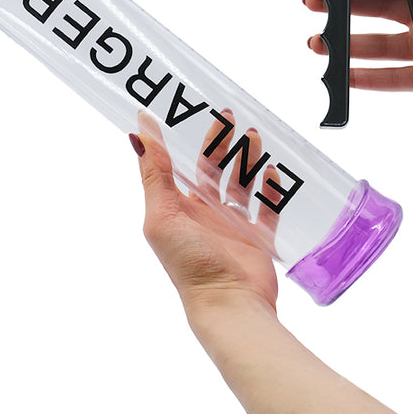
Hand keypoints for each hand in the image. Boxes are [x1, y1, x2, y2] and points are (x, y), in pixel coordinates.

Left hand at [129, 114, 412, 413]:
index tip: (187, 109)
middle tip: (229, 114)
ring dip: (247, 159)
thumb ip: (154, 173)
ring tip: (253, 136)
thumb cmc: (189, 263)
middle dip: (219, 142)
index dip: (181, 139)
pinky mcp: (259, 238)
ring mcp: (232, 225)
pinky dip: (272, 189)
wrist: (229, 304)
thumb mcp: (163, 214)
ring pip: (241, 183)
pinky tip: (274, 171)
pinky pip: (268, 208)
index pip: (177, 165)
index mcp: (178, 207)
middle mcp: (203, 214)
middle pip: (213, 168)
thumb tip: (138, 131)